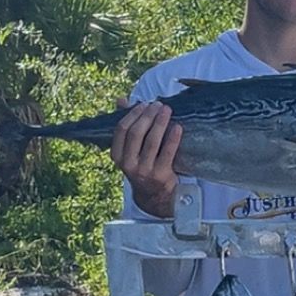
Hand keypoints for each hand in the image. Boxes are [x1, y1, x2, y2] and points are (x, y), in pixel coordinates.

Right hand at [111, 100, 182, 217]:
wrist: (155, 195)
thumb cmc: (143, 164)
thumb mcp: (131, 149)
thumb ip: (127, 125)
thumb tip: (121, 100)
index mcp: (117, 155)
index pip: (121, 130)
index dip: (133, 114)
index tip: (144, 104)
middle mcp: (128, 164)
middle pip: (136, 134)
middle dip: (148, 116)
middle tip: (159, 105)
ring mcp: (144, 171)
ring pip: (151, 142)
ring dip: (160, 123)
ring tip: (167, 110)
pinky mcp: (161, 176)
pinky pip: (167, 153)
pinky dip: (173, 138)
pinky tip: (177, 127)